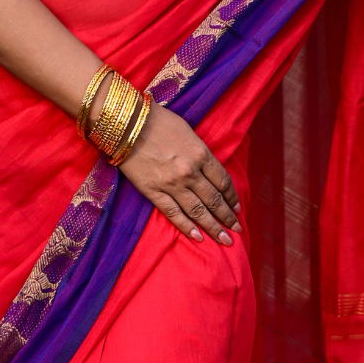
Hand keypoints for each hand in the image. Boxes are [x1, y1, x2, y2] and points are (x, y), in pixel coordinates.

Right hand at [118, 102, 240, 244]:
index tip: (238, 208)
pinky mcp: (153, 192)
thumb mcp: (188, 132)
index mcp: (201, 155)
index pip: (224, 182)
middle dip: (227, 217)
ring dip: (213, 227)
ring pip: (198, 211)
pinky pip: (174, 214)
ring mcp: (172, 184)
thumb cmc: (158, 121)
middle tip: (237, 230)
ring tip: (224, 241)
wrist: (126, 122)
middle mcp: (190, 172)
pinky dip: (187, 227)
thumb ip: (200, 153)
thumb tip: (208, 170)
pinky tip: (198, 238)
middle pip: (214, 200)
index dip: (232, 198)